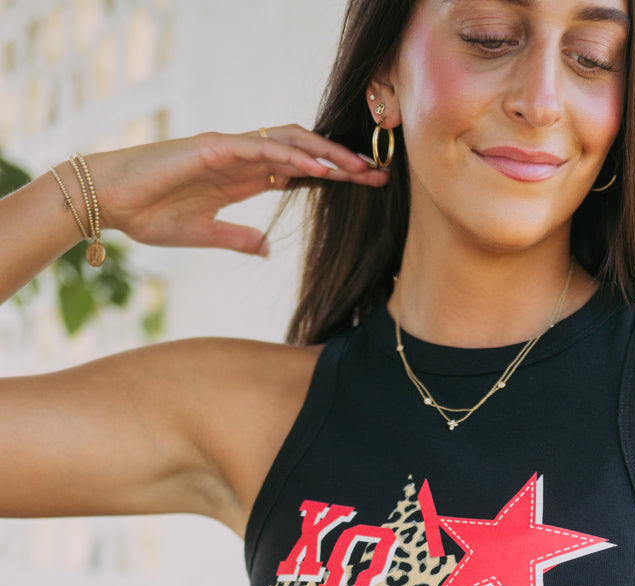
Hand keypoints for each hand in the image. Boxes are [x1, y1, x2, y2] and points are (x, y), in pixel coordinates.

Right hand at [82, 127, 388, 256]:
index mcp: (241, 177)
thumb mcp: (204, 235)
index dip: (332, 176)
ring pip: (288, 142)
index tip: (365, 187)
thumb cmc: (149, 215)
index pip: (298, 171)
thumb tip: (266, 248)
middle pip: (302, 151)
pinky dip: (292, 154)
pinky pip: (261, 147)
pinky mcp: (213, 147)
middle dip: (340, 162)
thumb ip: (238, 238)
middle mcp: (240, 157)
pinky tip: (319, 165)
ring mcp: (227, 148)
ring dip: (325, 154)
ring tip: (359, 168)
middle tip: (377, 175)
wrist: (112, 201)